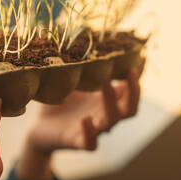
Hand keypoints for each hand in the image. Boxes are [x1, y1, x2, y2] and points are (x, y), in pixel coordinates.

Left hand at [28, 66, 142, 151]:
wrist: (41, 129)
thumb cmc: (60, 103)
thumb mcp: (72, 82)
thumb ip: (82, 66)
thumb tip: (86, 37)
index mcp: (105, 101)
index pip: (130, 92)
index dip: (137, 78)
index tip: (139, 59)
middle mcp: (104, 116)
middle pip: (130, 109)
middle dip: (134, 91)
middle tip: (130, 71)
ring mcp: (93, 130)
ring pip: (112, 122)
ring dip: (111, 102)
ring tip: (105, 83)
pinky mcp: (76, 141)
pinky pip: (90, 143)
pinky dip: (91, 132)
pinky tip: (86, 119)